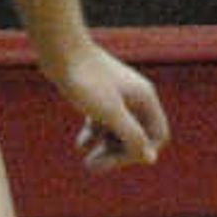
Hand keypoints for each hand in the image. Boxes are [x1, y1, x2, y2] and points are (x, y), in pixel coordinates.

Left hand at [49, 37, 168, 170]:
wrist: (60, 50)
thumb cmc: (86, 80)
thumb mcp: (110, 112)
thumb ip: (132, 135)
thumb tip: (150, 159)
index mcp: (145, 98)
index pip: (156, 136)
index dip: (140, 152)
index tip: (116, 158)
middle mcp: (135, 97)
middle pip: (137, 136)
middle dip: (118, 154)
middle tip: (93, 166)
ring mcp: (116, 95)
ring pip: (119, 130)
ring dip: (106, 148)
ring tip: (87, 163)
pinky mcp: (98, 94)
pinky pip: (103, 121)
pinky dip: (93, 134)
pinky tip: (80, 145)